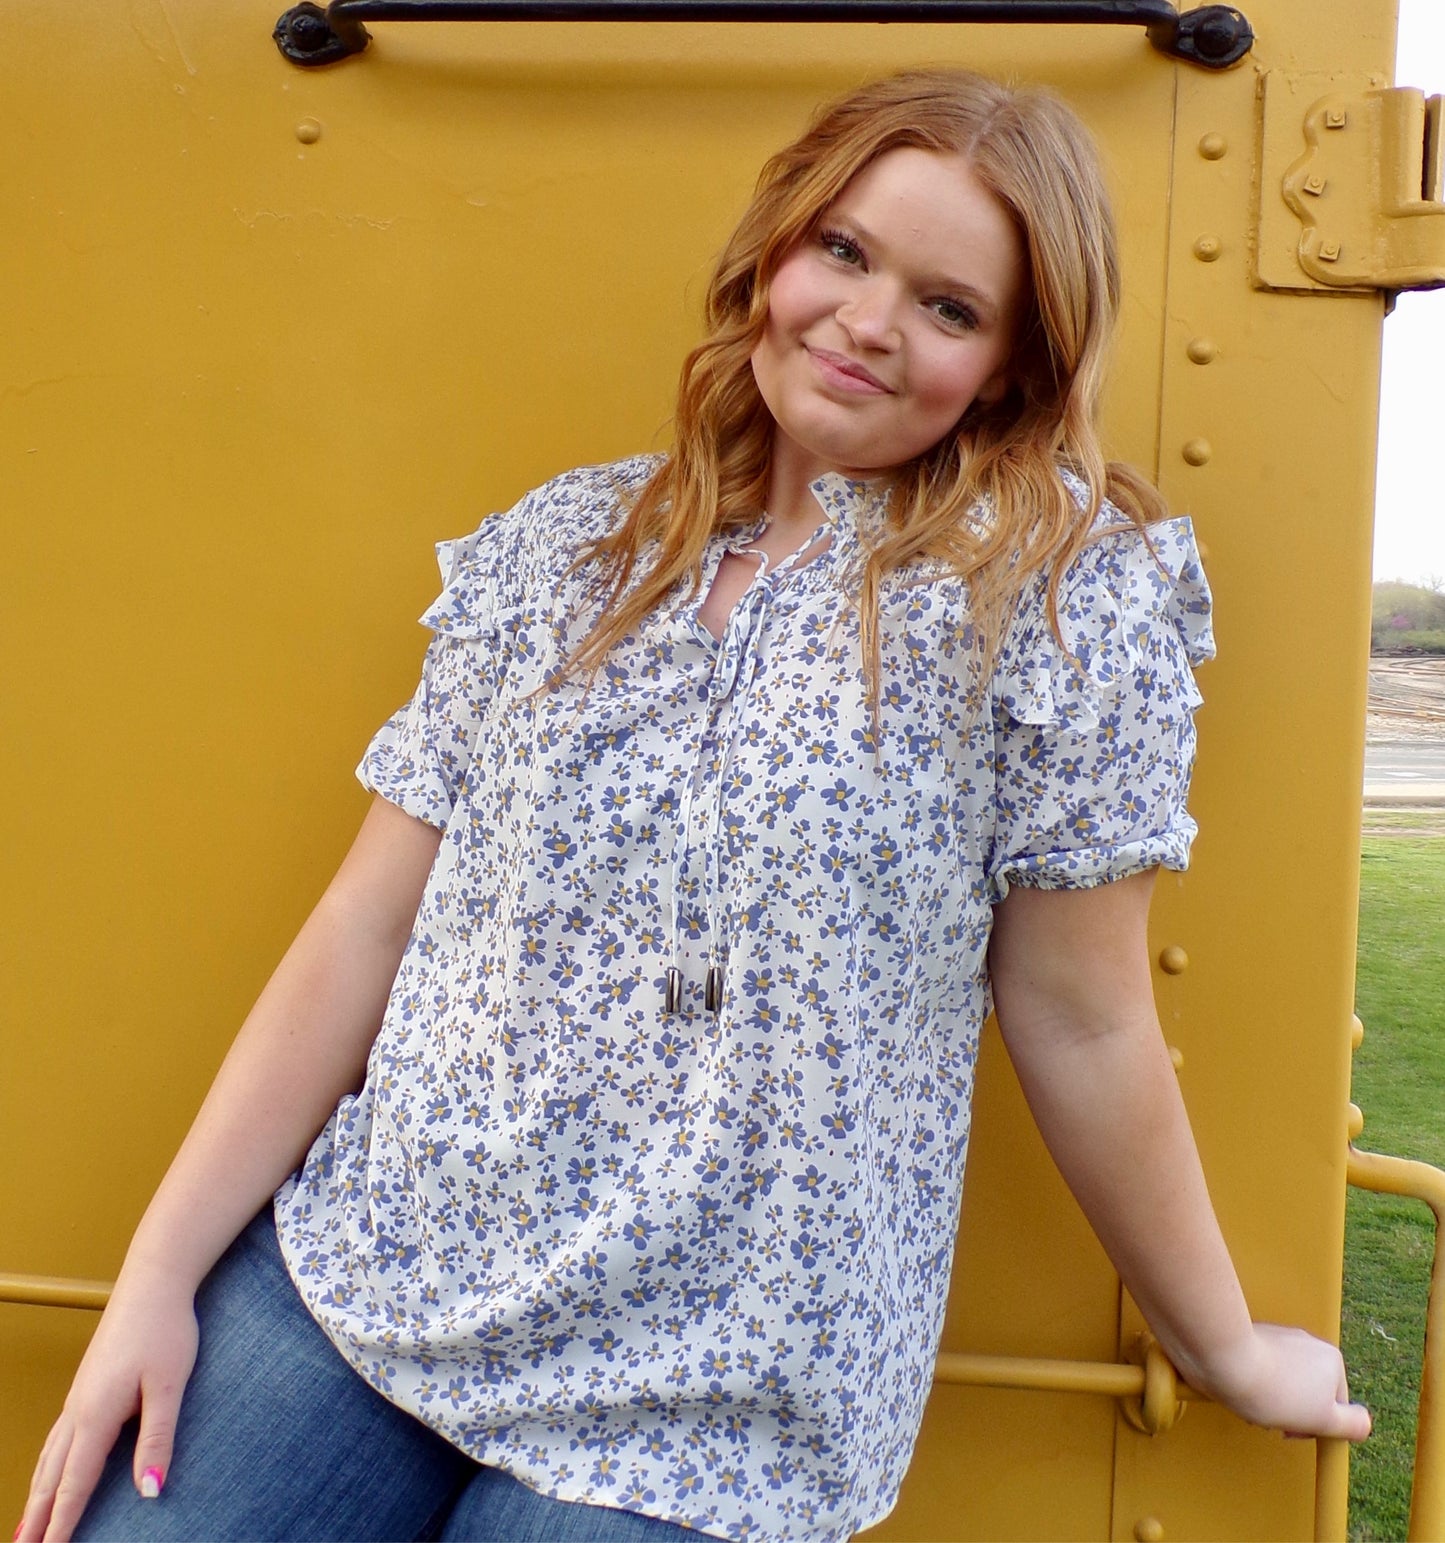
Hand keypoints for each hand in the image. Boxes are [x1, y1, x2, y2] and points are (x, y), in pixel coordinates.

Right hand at [18, 1277, 198, 1541]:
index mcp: (96, 1414)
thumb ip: (158, 1439)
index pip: (75, 1484)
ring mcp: (79, 1397)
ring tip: (26, 1529)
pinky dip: (46, 1468)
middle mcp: (78, 1410)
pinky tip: (49, 1475)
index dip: (62, 1524)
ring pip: (49, 1459)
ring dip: (36, 1496)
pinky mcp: (87, 1386)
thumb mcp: (169, 1386)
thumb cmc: (165, 1328)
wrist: (154, 1280)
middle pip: (51, 1478)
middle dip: (36, 1519)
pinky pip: (57, 1440)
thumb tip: (149, 1491)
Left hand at [1198, 1321, 1370, 1441]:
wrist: (1222, 1358)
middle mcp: (1307, 1343)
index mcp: (1331, 1360)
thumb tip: (1362, 1424)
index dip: (1314, 1426)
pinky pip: (1259, 1370)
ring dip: (1268, 1401)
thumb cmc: (1273, 1389)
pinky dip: (1251, 1384)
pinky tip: (1238, 1390)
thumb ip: (1353, 1424)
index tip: (1293, 1430)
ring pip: (1281, 1384)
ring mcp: (1278, 1338)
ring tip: (1251, 1403)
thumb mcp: (1324, 1417)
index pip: (1333, 1407)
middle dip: (1289, 1413)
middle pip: (1306, 1394)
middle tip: (1270, 1417)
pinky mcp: (1251, 1339)